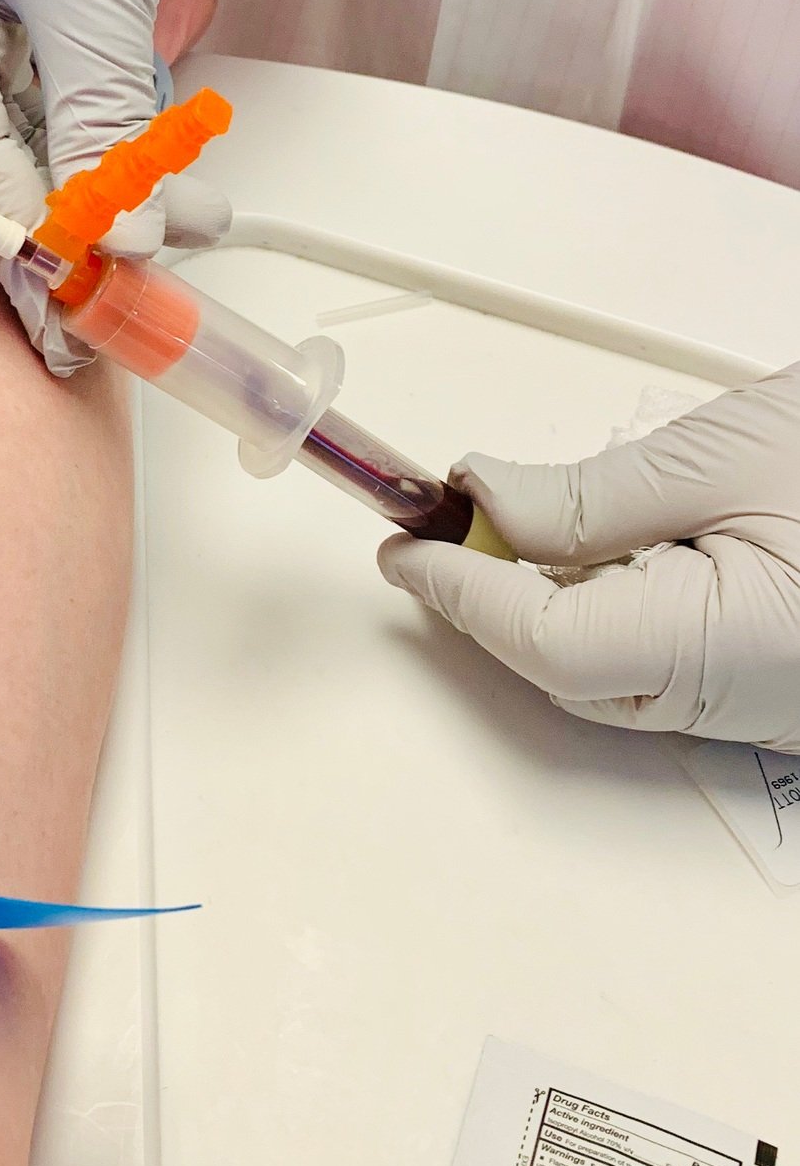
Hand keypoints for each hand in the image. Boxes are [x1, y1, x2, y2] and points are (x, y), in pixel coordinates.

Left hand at [377, 364, 799, 751]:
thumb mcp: (720, 459)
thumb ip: (589, 496)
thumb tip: (481, 497)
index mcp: (727, 654)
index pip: (544, 643)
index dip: (462, 591)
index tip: (403, 543)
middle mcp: (741, 706)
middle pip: (568, 667)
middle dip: (489, 597)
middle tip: (437, 525)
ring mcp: (759, 706)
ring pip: (607, 669)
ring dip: (539, 602)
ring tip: (496, 527)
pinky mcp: (769, 686)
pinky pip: (657, 661)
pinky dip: (601, 607)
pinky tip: (578, 554)